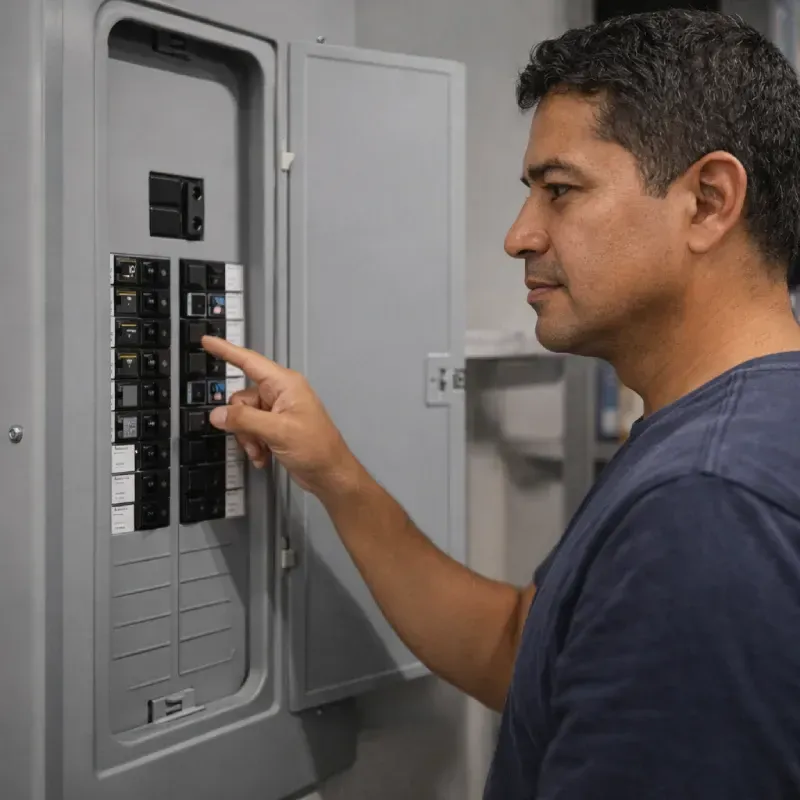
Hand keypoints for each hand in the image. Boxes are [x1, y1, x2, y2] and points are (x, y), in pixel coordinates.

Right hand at [200, 336, 361, 497]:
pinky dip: (253, 444)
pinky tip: (263, 457)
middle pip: (241, 398)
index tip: (207, 341)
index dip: (226, 350)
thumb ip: (245, 420)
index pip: (249, 361)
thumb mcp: (278, 432)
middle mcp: (280, 394)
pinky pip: (251, 429)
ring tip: (261, 451)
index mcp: (285, 384)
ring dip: (247, 437)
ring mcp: (278, 411)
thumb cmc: (316, 448)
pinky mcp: (275, 427)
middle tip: (253, 440)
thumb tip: (218, 414)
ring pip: (243, 417)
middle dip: (240, 422)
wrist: (329, 474)